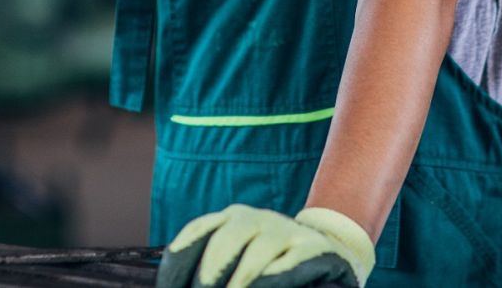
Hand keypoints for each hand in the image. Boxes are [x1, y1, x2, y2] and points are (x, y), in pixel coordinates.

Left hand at [156, 204, 374, 287]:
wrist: (327, 250)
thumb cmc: (269, 264)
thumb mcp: (238, 260)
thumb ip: (214, 271)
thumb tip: (174, 285)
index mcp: (229, 220)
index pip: (196, 234)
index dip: (179, 264)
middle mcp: (255, 219)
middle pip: (224, 241)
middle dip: (208, 276)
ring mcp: (285, 231)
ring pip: (258, 252)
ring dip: (241, 281)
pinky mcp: (313, 248)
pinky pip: (292, 261)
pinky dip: (275, 278)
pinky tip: (264, 287)